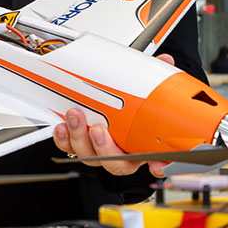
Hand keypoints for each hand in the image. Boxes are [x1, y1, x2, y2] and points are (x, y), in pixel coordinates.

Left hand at [53, 53, 174, 177]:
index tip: (155, 163)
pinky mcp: (78, 143)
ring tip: (75, 116)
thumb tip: (165, 62)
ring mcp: (97, 150)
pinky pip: (69, 147)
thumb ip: (155, 79)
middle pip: (113, 162)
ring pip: (88, 154)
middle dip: (103, 147)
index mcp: (140, 145)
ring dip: (79, 137)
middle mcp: (119, 152)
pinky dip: (63, 139)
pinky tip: (62, 126)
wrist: (111, 99)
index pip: (153, 161)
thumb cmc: (128, 104)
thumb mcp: (144, 89)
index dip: (156, 165)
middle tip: (100, 130)